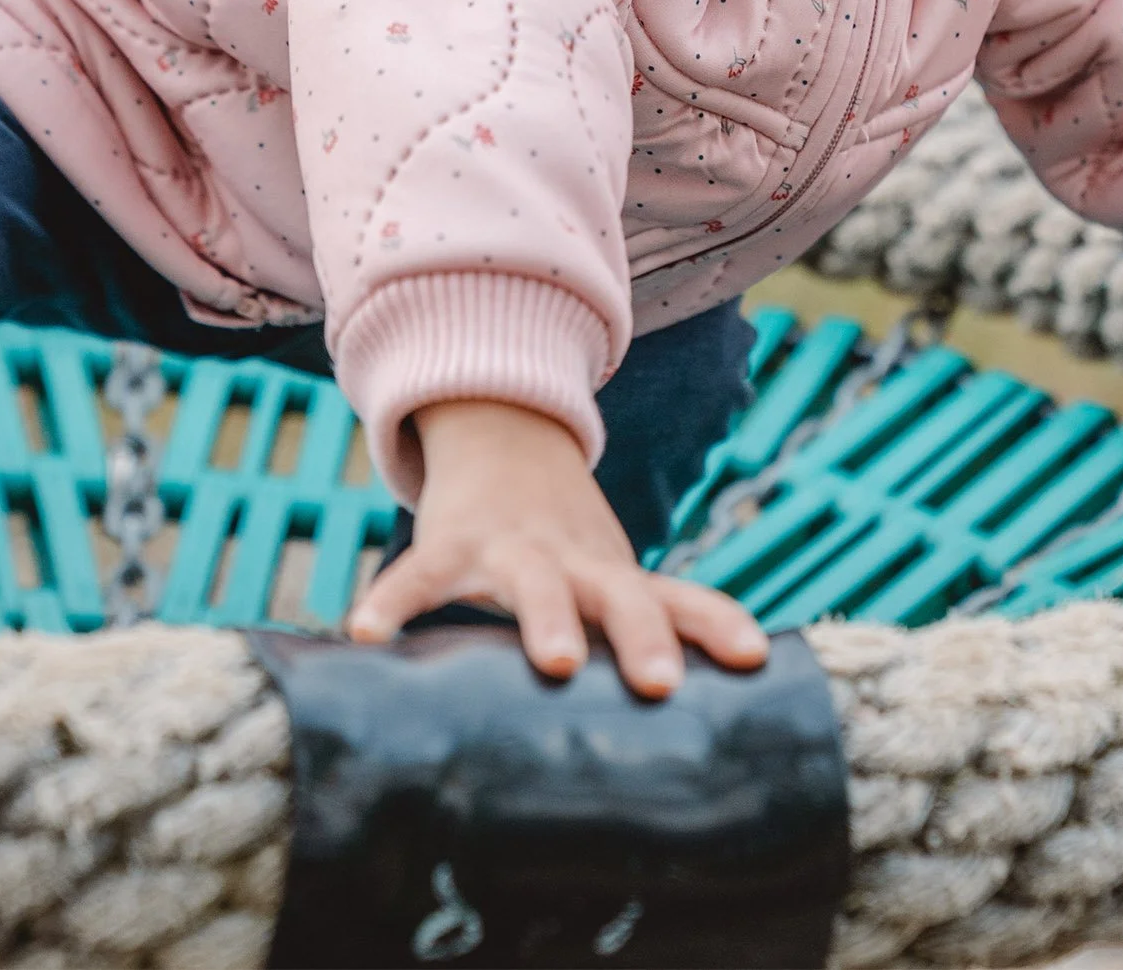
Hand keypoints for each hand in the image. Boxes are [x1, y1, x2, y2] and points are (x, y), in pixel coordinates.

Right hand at [346, 397, 768, 697]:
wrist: (501, 431)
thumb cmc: (569, 536)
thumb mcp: (617, 573)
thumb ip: (670, 621)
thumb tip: (741, 691)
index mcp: (616, 575)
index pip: (678, 601)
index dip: (716, 626)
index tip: (756, 656)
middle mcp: (574, 561)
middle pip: (618, 596)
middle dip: (640, 635)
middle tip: (661, 683)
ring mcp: (512, 549)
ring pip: (534, 584)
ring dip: (547, 618)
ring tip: (554, 662)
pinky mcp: (450, 544)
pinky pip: (419, 576)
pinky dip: (394, 603)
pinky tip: (366, 636)